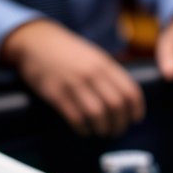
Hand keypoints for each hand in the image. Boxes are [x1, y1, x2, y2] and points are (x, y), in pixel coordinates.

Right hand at [1, 19, 143, 137]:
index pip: (130, 91)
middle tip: (117, 131)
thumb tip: (128, 99)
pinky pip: (76, 118)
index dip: (136, 109)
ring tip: (102, 132)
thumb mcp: (95, 55)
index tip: (135, 119)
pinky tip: (85, 131)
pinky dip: (84, 129)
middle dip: (120, 124)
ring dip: (103, 128)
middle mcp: (91, 74)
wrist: (35, 41)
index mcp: (104, 64)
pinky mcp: (56, 94)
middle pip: (116, 106)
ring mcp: (73, 84)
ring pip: (98, 114)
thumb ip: (111, 74)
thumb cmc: (69, 52)